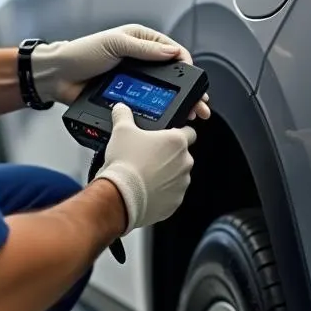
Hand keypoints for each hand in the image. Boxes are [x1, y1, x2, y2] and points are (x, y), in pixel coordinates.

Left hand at [30, 24, 211, 116]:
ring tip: (188, 114)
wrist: (57, 77)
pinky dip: (159, 111)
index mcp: (141, 40)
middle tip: (199, 103)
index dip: (186, 64)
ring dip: (176, 103)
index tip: (194, 78)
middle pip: (172, 74)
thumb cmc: (81, 53)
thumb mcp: (114, 44)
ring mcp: (134, 80)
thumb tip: (170, 52)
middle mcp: (141, 60)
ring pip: (162, 92)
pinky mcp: (126, 97)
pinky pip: (147, 104)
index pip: (172, 51)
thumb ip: (143, 48)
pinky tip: (168, 119)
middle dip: (189, 89)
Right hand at [96, 103, 196, 232]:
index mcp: (177, 141)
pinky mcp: (175, 202)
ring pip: (177, 175)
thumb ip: (124, 115)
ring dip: (165, 175)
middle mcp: (184, 162)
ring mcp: (181, 183)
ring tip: (144, 174)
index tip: (165, 137)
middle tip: (148, 157)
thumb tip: (121, 109)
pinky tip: (145, 189)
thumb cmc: (125, 164)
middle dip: (167, 156)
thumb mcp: (121, 131)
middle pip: (181, 155)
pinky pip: (171, 194)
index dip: (177, 133)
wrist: (121, 196)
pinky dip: (161, 192)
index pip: (189, 132)